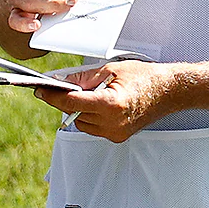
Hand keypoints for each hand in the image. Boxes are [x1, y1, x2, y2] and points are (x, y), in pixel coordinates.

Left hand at [37, 60, 179, 142]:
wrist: (169, 91)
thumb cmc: (144, 78)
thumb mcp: (110, 70)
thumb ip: (82, 77)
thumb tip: (59, 80)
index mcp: (110, 104)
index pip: (71, 102)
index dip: (52, 95)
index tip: (39, 90)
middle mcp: (112, 123)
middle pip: (73, 112)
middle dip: (65, 99)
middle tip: (60, 87)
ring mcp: (115, 133)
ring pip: (80, 122)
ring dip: (78, 108)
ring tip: (92, 94)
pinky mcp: (117, 137)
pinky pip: (92, 127)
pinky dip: (89, 116)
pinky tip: (100, 104)